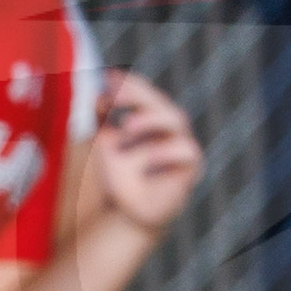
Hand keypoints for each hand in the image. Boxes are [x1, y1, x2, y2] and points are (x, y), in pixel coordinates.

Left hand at [90, 73, 204, 236]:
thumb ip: (102, 120)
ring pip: (176, 120)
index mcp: (151, 117)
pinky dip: (166, 151)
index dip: (129, 84)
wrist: (128, 212)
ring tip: (126, 126)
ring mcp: (182, 145)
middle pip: (161, 102)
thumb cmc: (119, 175)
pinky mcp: (191, 167)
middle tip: (115, 95)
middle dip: (139, 94)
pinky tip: (146, 157)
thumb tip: (98, 94)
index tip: (108, 78)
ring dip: (150, 118)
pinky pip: (187, 151)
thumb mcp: (103, 144)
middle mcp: (170, 128)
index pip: (145, 93)